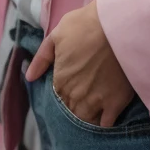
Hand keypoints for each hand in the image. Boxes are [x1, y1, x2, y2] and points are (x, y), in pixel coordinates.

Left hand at [24, 0, 136, 126]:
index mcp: (61, 81)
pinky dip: (104, 124)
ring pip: (87, 120)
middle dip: (74, 109)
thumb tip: (30, 78)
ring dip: (87, 118)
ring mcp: (96, 102)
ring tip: (91, 113)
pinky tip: (105, 119)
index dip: (63, 96)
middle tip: (81, 102)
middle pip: (71, 112)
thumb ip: (42, 58)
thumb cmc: (86, 26)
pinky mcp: (116, 103)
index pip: (57, 99)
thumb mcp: (57, 35)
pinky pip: (107, 123)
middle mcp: (76, 96)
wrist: (119, 25)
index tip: (69, 91)